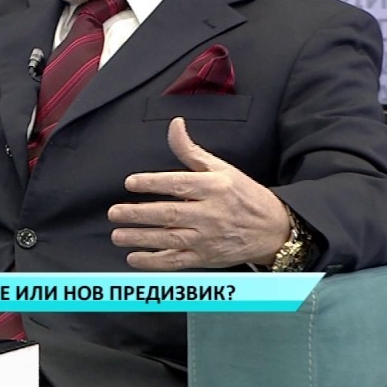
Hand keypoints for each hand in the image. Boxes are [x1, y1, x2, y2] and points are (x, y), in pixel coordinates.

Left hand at [108, 117, 289, 270]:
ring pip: (169, 240)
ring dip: (140, 239)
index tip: (130, 182)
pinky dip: (154, 262)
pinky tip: (134, 258)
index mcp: (214, 187)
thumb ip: (191, 150)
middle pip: (169, 214)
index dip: (152, 183)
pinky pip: (177, 262)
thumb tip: (174, 124)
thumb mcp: (221, 168)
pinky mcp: (207, 259)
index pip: (178, 184)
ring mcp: (208, 239)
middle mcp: (210, 214)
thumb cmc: (243, 195)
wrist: (273, 229)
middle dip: (139, 214)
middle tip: (114, 212)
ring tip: (117, 235)